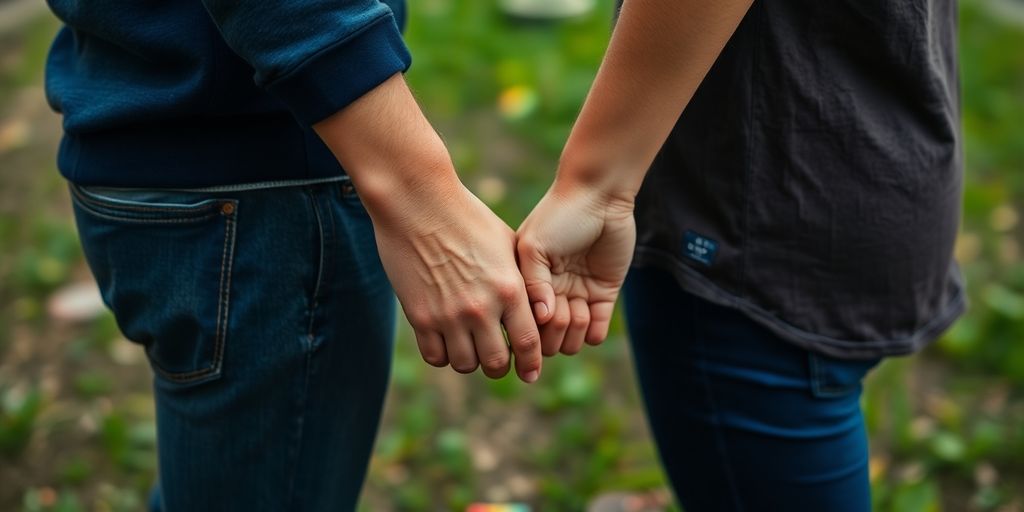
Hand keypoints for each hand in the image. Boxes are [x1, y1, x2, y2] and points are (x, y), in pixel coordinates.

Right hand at [370, 177, 543, 382]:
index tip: (531, 372)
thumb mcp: (506, 244)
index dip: (531, 363)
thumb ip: (522, 280)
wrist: (417, 202)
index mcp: (509, 289)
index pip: (528, 343)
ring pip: (465, 364)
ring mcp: (448, 315)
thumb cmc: (466, 217)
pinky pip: (435, 356)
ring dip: (471, 360)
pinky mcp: (419, 316)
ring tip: (470, 347)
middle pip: (496, 363)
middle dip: (500, 366)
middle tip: (498, 359)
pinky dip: (443, 354)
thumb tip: (536, 308)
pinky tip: (447, 341)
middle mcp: (481, 307)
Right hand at [516, 180, 635, 355]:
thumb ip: (532, 285)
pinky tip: (591, 311)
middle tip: (562, 307)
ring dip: (575, 329)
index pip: (524, 325)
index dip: (531, 329)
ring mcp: (577, 294)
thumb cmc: (559, 215)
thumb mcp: (534, 247)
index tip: (538, 316)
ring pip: (571, 339)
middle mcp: (551, 294)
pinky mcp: (603, 294)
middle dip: (554, 332)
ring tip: (579, 305)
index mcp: (527, 284)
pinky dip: (593, 332)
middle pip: (547, 339)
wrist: (599, 193)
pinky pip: (596, 331)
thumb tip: (540, 320)